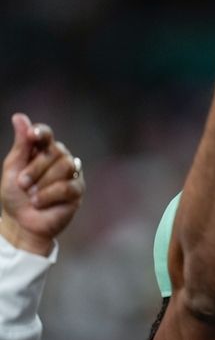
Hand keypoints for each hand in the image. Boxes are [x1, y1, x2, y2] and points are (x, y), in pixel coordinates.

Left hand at [0, 114, 84, 254]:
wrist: (21, 223)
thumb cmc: (15, 196)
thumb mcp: (12, 169)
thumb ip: (21, 145)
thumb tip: (19, 116)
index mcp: (42, 151)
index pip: (46, 135)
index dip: (41, 133)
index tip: (32, 135)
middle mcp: (60, 159)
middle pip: (56, 152)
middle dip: (35, 169)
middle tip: (22, 184)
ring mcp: (71, 175)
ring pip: (65, 167)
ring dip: (42, 183)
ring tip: (31, 196)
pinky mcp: (78, 191)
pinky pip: (68, 186)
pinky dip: (49, 195)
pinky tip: (40, 203)